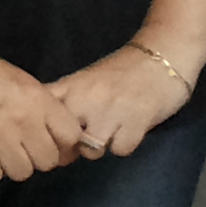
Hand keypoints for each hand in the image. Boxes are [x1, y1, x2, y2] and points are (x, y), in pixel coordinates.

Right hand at [0, 46, 82, 183]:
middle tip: (26, 148)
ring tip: (4, 152)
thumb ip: (42, 106)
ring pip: (22, 173)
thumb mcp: (22, 80)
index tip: (55, 143)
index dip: (65, 144)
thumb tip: (54, 132)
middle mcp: (24, 122)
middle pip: (48, 161)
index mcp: (39, 100)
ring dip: (15, 165)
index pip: (71, 137)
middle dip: (39, 157)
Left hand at [46, 45, 193, 162]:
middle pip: (64, 139)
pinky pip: (120, 150)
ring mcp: (110, 109)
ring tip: (112, 132)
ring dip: (102, 146)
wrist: (163, 56)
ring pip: (91, 150)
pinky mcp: (136, 120)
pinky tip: (131, 130)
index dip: (44, 133)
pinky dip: (126, 145)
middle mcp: (85, 98)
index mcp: (71, 87)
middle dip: (73, 146)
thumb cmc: (122, 72)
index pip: (42, 115)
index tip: (53, 138)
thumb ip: (66, 100)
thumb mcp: (85, 81)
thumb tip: (47, 131)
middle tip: (87, 138)